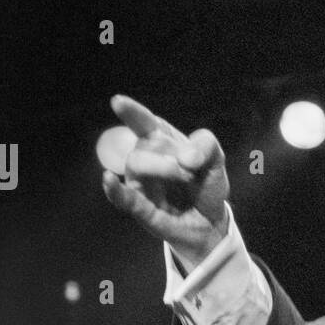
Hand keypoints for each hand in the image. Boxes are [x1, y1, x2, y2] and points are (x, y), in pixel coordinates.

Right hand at [102, 95, 230, 267]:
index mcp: (162, 142)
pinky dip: (114, 189)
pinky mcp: (140, 208)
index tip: (118, 102)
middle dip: (169, 153)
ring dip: (162, 168)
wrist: (212, 221)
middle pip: (143, 145)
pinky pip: (122, 198)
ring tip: (186, 178)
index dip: (132, 113)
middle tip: (191, 170)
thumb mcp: (215, 160)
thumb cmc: (206, 185)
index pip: (144, 123)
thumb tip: (185, 157)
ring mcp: (140, 184)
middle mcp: (146, 160)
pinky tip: (108, 179)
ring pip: (135, 164)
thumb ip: (206, 145)